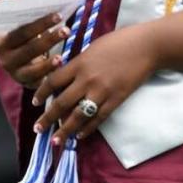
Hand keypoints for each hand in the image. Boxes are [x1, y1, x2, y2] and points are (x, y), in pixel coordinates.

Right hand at [0, 12, 69, 88]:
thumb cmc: (30, 33)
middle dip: (49, 40)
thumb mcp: (28, 24)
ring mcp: (16, 74)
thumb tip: (57, 0)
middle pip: (28, 50)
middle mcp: (5, 59)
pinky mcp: (27, 84)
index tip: (59, 15)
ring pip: (32, 70)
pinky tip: (62, 71)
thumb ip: (36, 15)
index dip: (40, 24)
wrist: (21, 55)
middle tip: (67, 30)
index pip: (21, 31)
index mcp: (2, 40)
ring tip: (61, 57)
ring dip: (47, 64)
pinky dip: (50, 77)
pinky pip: (39, 83)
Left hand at [31, 25, 157, 146]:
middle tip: (38, 130)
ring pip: (78, 116)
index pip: (53, 81)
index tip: (35, 102)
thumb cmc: (121, 41)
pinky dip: (87, 129)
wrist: (147, 46)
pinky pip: (98, 118)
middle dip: (47, 119)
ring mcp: (102, 91)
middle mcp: (87, 79)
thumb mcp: (94, 47)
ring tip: (56, 141)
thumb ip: (80, 63)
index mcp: (80, 63)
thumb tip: (67, 77)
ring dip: (65, 130)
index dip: (41, 93)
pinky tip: (80, 135)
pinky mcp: (116, 99)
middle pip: (61, 103)